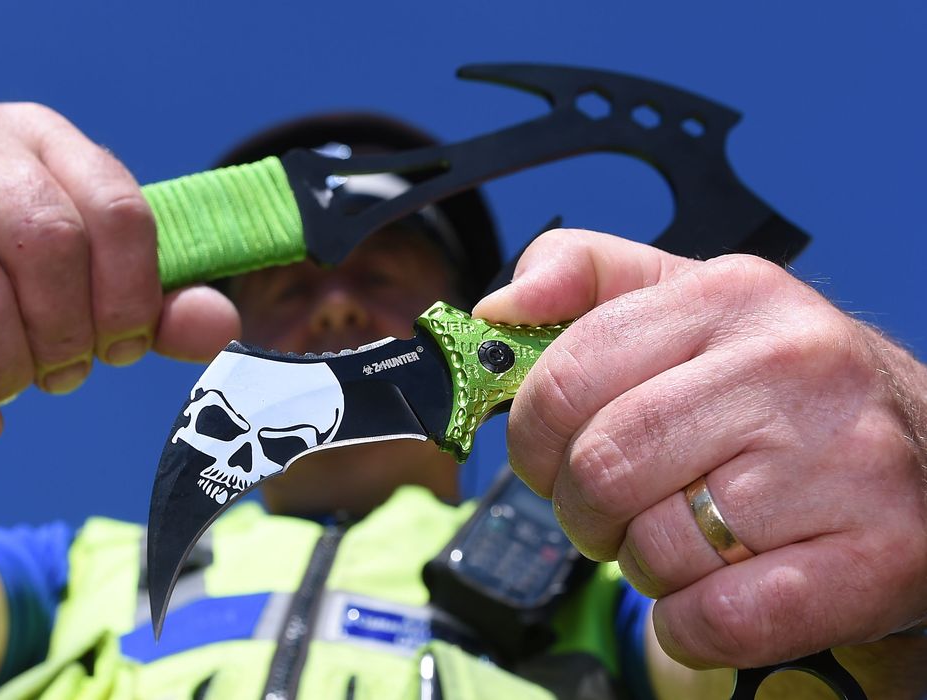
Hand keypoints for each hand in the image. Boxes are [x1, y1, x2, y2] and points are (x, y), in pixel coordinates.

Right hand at [0, 100, 238, 446]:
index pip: (117, 210)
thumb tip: (220, 327)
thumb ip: (153, 309)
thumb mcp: (78, 289)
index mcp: (36, 136)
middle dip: (69, 336)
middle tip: (63, 376)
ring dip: (9, 370)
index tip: (121, 346)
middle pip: (49, 246)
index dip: (131, 297)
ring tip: (12, 390)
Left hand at [474, 229, 926, 668]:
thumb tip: (499, 307)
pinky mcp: (880, 555)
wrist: (924, 457)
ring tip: (685, 539)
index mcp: (733, 294)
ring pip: (656, 546)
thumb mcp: (689, 305)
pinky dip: (691, 625)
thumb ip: (586, 279)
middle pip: (602, 467)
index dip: (532, 433)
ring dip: (645, 564)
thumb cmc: (777, 390)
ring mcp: (845, 461)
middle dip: (583, 508)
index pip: (568, 374)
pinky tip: (715, 595)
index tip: (546, 454)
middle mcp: (795, 365)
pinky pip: (720, 617)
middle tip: (610, 511)